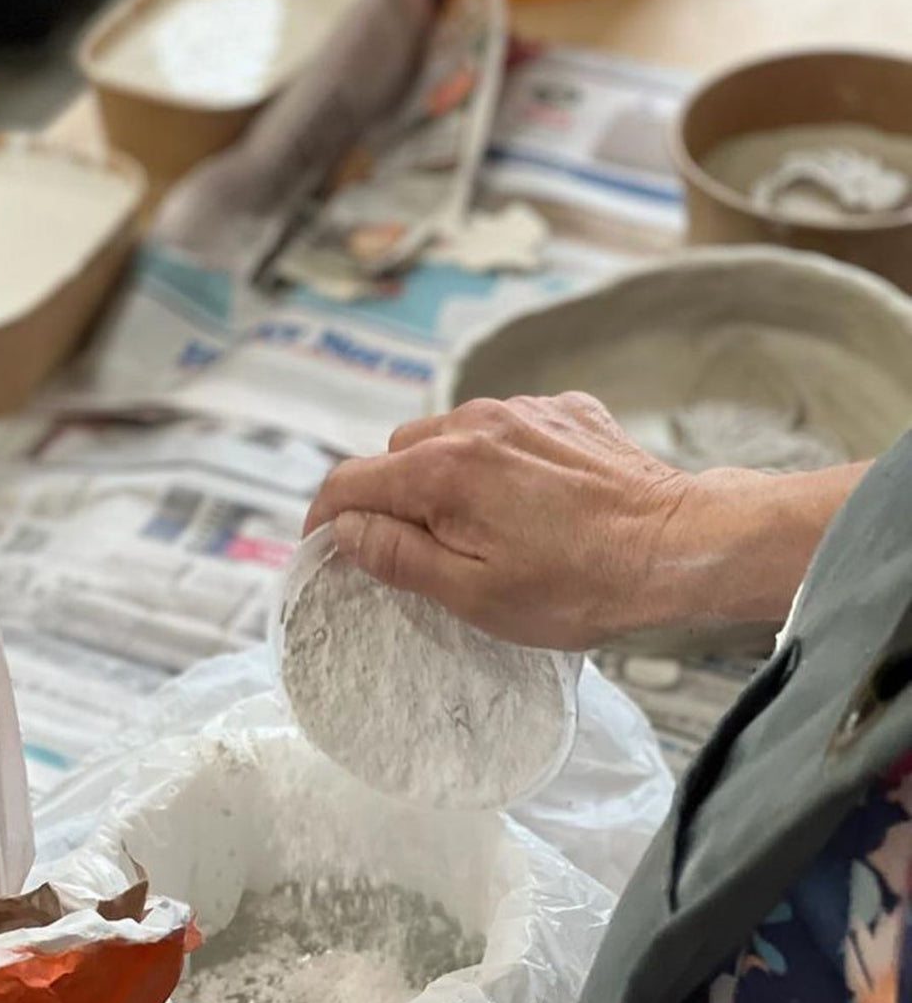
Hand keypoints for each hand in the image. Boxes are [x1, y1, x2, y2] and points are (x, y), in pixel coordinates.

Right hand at [304, 394, 865, 649]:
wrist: (679, 545)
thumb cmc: (579, 584)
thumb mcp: (474, 592)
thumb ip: (398, 556)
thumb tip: (345, 531)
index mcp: (442, 470)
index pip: (349, 481)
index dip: (324, 518)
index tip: (326, 548)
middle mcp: (474, 423)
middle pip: (397, 453)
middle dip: (391, 499)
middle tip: (415, 550)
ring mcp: (523, 410)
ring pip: (449, 435)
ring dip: (444, 476)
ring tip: (479, 526)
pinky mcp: (564, 412)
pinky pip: (504, 427)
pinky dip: (496, 459)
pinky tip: (527, 500)